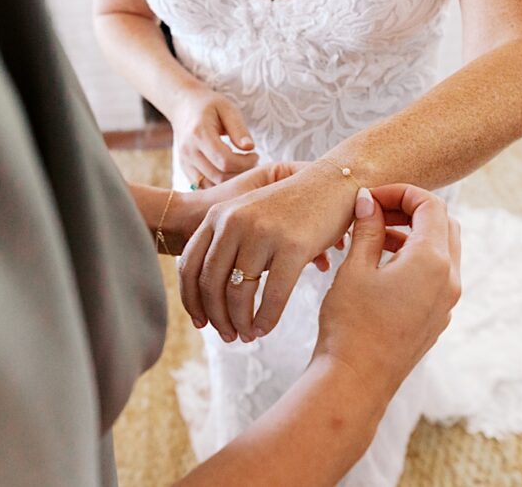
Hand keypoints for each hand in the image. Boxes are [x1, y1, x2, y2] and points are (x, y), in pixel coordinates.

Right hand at [169, 90, 259, 187]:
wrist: (183, 106)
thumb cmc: (209, 106)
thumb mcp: (228, 109)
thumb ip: (239, 129)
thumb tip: (250, 147)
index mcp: (199, 134)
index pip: (225, 160)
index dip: (245, 162)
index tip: (255, 154)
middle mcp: (188, 151)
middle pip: (219, 176)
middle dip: (241, 173)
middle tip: (252, 161)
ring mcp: (184, 162)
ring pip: (211, 185)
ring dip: (231, 182)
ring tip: (242, 167)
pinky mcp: (185, 169)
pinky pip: (203, 186)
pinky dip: (219, 185)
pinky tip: (230, 172)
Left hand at [178, 162, 357, 341]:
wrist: (332, 184)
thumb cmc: (289, 207)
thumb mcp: (247, 215)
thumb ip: (226, 242)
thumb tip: (209, 291)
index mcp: (217, 216)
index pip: (189, 266)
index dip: (190, 300)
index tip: (199, 322)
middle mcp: (233, 223)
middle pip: (211, 283)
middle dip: (216, 317)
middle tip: (227, 336)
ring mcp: (262, 233)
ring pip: (239, 292)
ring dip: (240, 322)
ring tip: (246, 336)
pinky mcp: (293, 245)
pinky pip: (272, 294)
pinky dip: (266, 318)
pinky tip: (265, 329)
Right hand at [315, 185, 460, 387]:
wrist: (355, 379)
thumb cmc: (350, 323)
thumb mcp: (354, 268)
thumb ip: (367, 229)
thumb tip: (369, 200)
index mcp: (432, 261)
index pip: (431, 206)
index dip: (402, 192)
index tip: (371, 197)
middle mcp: (449, 279)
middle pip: (444, 225)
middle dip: (411, 211)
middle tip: (375, 212)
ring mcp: (446, 301)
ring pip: (441, 252)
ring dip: (412, 236)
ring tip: (371, 239)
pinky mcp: (436, 318)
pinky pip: (435, 277)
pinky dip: (414, 261)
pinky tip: (379, 268)